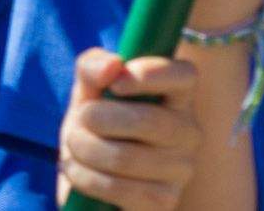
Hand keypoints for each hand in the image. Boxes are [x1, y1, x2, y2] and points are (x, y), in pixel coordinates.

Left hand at [56, 49, 200, 209]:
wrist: (87, 171)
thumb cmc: (94, 121)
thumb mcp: (87, 88)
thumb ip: (93, 66)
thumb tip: (112, 66)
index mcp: (177, 94)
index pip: (184, 74)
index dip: (150, 75)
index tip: (116, 84)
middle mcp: (188, 130)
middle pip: (148, 121)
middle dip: (98, 118)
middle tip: (79, 119)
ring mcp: (181, 169)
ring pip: (126, 157)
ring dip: (84, 148)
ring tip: (75, 144)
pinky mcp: (165, 201)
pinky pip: (119, 188)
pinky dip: (86, 177)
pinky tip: (79, 170)